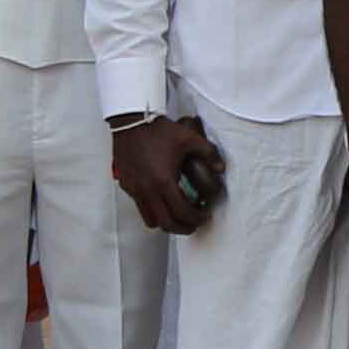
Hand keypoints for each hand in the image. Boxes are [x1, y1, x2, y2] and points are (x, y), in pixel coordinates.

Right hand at [111, 114, 220, 236]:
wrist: (131, 121)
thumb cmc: (158, 130)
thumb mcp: (189, 138)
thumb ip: (209, 154)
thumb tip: (221, 168)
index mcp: (164, 181)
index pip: (182, 213)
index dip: (197, 218)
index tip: (204, 215)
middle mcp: (148, 190)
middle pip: (167, 224)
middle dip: (184, 227)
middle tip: (194, 223)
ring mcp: (135, 190)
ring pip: (151, 220)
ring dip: (167, 222)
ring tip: (178, 215)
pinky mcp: (127, 186)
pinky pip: (140, 207)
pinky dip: (153, 211)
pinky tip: (162, 200)